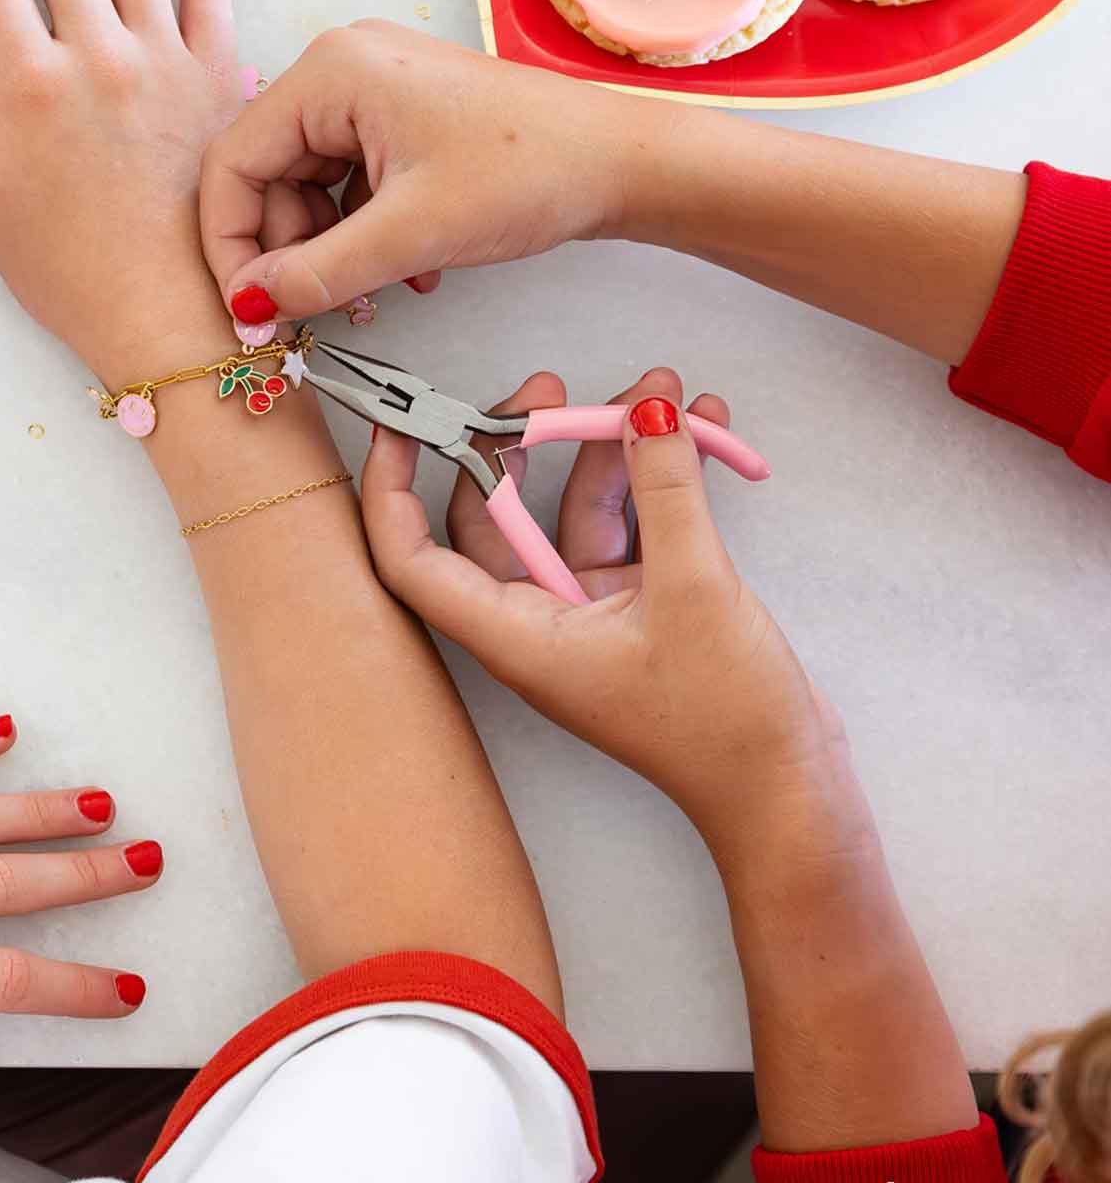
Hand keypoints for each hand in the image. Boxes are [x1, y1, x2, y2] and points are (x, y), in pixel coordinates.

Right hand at [198, 20, 644, 319]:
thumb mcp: (412, 233)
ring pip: (310, 182)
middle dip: (288, 247)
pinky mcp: (404, 113)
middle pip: (268, 172)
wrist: (621, 162)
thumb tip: (249, 303)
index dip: (230, 241)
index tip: (247, 306)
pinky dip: (363, 228)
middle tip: (313, 308)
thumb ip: (318, 272)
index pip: (235, 161)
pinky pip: (350, 177)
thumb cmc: (531, 172)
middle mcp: (343, 66)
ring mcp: (375, 87)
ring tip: (376, 288)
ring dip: (330, 245)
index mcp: (331, 71)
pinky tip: (406, 264)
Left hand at [363, 367, 849, 858]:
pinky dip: (660, 480)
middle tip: (556, 387)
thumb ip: (667, 491)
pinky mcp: (640, 606)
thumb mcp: (693, 589)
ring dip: (613, 446)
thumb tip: (648, 410)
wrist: (788, 795)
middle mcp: (538, 621)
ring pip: (572, 507)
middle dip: (522, 441)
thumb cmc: (724, 724)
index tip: (403, 422)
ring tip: (663, 391)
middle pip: (495, 514)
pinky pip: (631, 523)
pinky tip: (703, 432)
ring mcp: (589, 612)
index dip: (393, 489)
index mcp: (516, 635)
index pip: (414, 558)